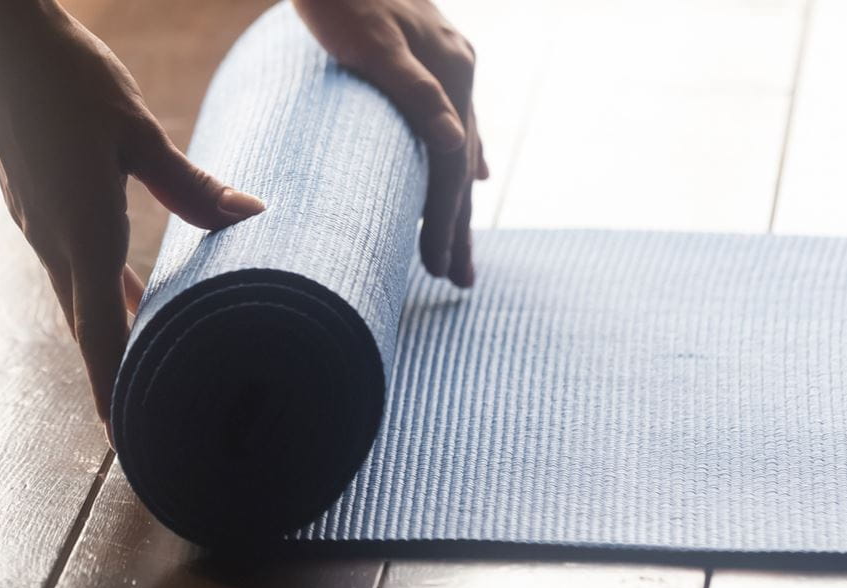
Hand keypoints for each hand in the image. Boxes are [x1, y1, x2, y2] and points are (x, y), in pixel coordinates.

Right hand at [0, 0, 267, 419]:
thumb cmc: (63, 72)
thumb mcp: (136, 128)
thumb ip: (189, 183)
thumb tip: (250, 218)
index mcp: (79, 229)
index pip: (100, 331)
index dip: (114, 391)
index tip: (128, 440)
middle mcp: (50, 238)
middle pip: (88, 327)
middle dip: (116, 378)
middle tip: (149, 421)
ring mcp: (35, 222)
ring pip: (78, 296)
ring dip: (111, 334)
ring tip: (151, 367)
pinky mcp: (31, 201)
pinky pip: (69, 265)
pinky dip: (99, 292)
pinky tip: (128, 291)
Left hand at [293, 0, 485, 285]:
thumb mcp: (374, 46)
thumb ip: (415, 93)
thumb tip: (457, 147)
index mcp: (449, 75)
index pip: (451, 165)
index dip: (445, 220)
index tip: (437, 269)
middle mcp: (458, 70)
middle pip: (461, 165)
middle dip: (457, 227)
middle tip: (457, 282)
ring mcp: (449, 63)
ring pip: (460, 147)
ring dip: (458, 200)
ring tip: (458, 247)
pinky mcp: (431, 56)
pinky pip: (456, 120)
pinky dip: (463, 154)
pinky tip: (472, 173)